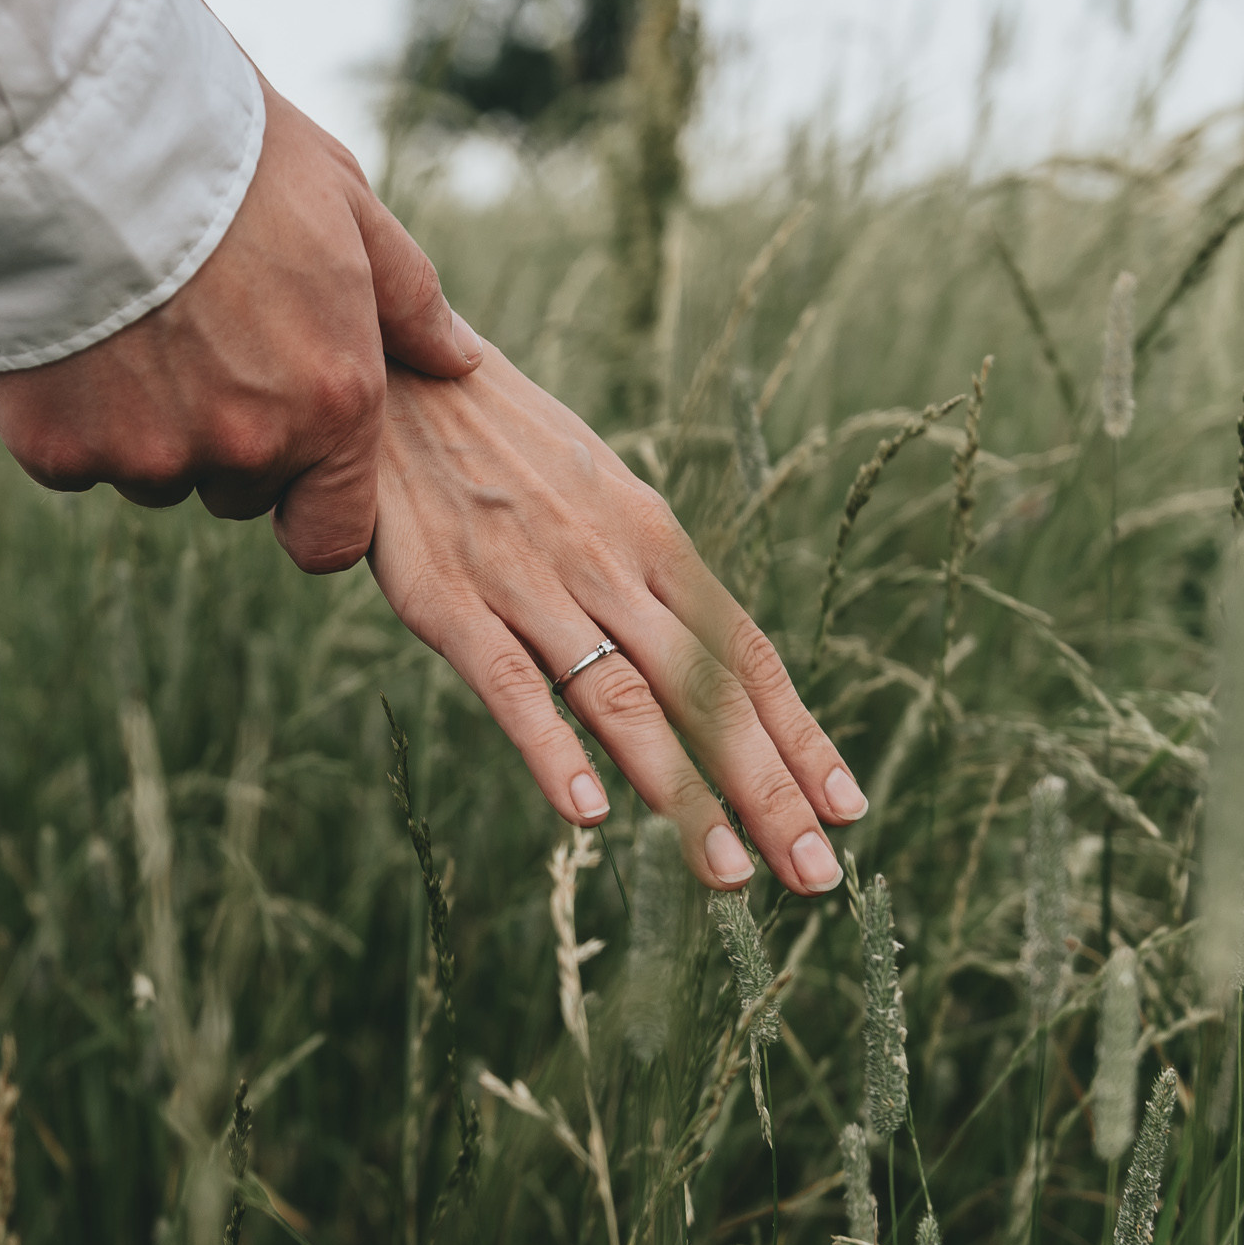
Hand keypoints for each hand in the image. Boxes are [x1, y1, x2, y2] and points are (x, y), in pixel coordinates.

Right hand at [0, 81, 482, 572]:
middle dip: (225, 436)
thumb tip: (460, 360)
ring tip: (131, 317)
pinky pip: (71, 457)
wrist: (84, 129)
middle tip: (197, 333)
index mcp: (330, 403)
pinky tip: (73, 328)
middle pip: (235, 489)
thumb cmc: (232, 155)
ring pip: (151, 472)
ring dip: (146, 423)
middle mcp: (244, 447)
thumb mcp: (347, 205)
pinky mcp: (56, 449)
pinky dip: (71, 412)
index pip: (328, 537)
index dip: (310, 503)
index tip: (289, 453)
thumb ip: (409, 299)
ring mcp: (144, 455)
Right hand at [369, 347, 867, 894]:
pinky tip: (589, 812)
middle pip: (704, 689)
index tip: (847, 808)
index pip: (743, 651)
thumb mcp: (595, 489)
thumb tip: (697, 654)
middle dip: (767, 785)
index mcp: (649, 537)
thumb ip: (641, 573)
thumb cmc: (498, 440)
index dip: (798, 734)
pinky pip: (510, 684)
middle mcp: (606, 564)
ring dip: (682, 791)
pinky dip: (553, 749)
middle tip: (814, 875)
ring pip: (623, 697)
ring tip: (729, 870)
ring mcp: (529, 582)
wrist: (396, 369)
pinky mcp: (448, 599)